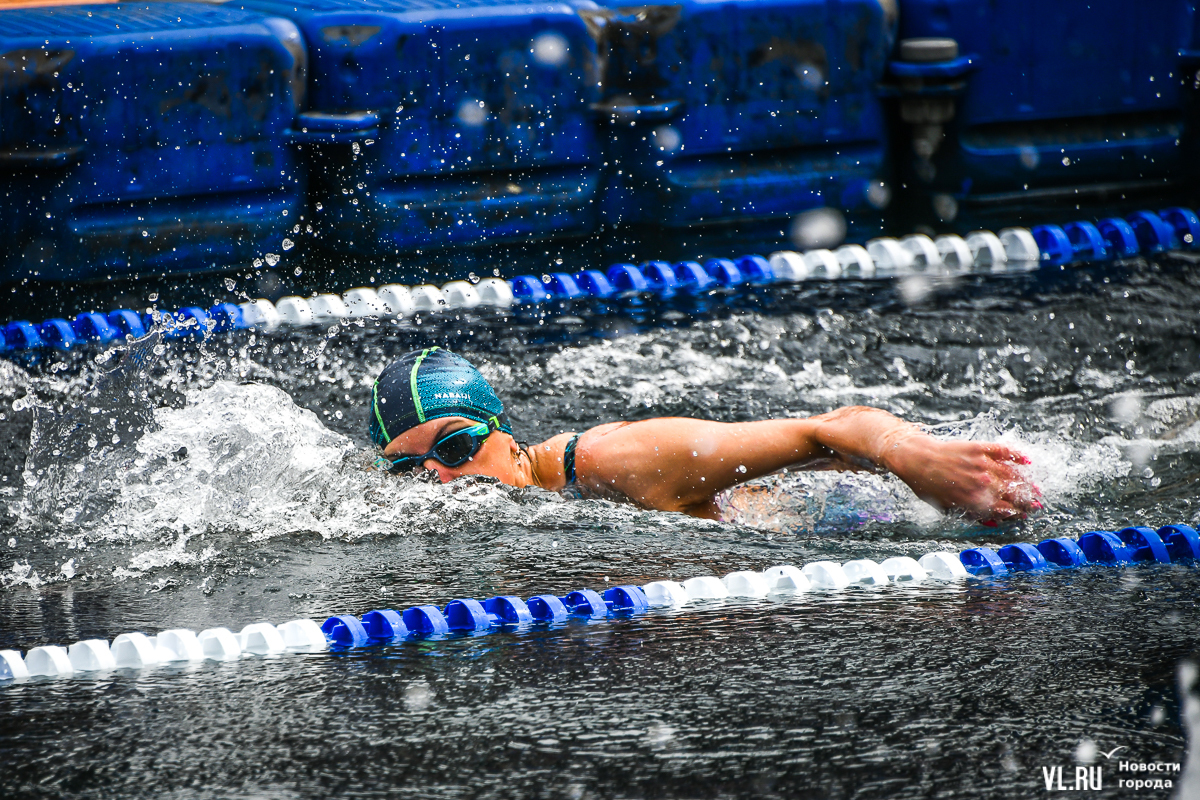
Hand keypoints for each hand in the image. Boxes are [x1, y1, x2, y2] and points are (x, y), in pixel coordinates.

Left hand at [882, 435, 1040, 520]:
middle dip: (1027, 500)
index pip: (1004, 509)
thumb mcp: (947, 508)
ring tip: (1036, 488)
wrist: (916, 459)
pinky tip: (1027, 461)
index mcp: (974, 501)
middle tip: (1037, 504)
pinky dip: (1016, 456)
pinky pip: (1003, 451)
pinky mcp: (979, 448)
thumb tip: (995, 522)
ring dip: (1027, 482)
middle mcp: (981, 483)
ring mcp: (981, 464)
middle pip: (1012, 493)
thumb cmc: (928, 486)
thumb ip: (972, 515)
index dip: (1017, 512)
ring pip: (1012, 474)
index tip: (1024, 514)